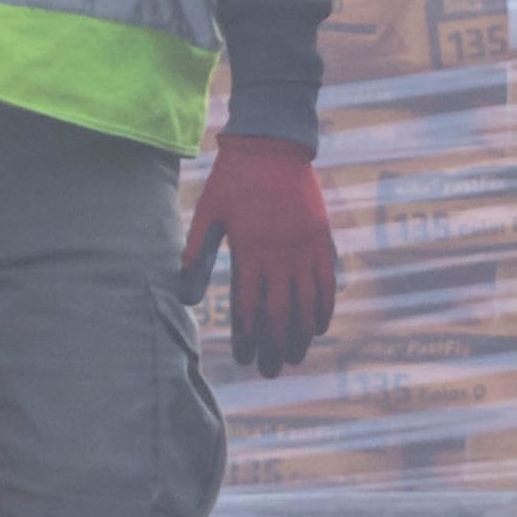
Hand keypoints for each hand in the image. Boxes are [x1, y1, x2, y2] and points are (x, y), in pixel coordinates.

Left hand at [180, 133, 336, 374]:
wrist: (273, 145)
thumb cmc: (233, 180)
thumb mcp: (208, 214)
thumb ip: (197, 256)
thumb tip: (187, 299)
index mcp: (251, 250)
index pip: (250, 308)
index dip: (247, 338)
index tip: (243, 359)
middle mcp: (282, 254)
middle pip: (280, 314)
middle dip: (274, 347)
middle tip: (268, 371)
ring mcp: (307, 247)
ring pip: (308, 304)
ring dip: (301, 335)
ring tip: (293, 358)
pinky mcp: (323, 239)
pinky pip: (329, 282)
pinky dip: (325, 307)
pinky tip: (319, 327)